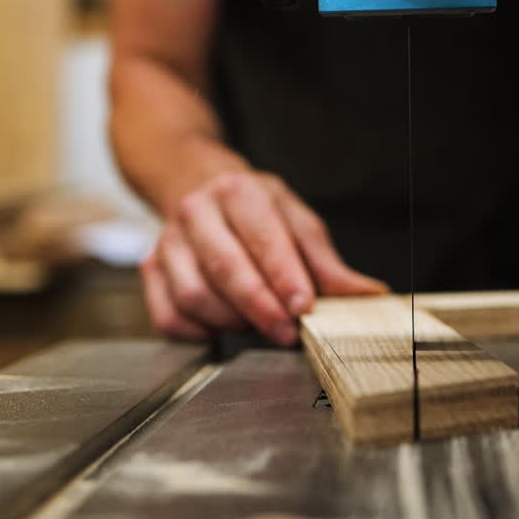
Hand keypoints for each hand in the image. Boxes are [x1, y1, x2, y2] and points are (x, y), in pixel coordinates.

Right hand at [142, 171, 388, 344]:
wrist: (196, 185)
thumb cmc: (255, 211)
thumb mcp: (297, 222)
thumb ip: (327, 263)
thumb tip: (367, 295)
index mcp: (239, 192)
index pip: (262, 237)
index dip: (284, 276)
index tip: (304, 307)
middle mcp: (197, 212)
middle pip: (225, 267)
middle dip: (260, 307)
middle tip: (286, 333)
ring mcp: (168, 241)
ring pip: (194, 294)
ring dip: (231, 321)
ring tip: (257, 327)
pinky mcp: (151, 269)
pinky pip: (168, 314)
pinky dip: (198, 332)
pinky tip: (222, 330)